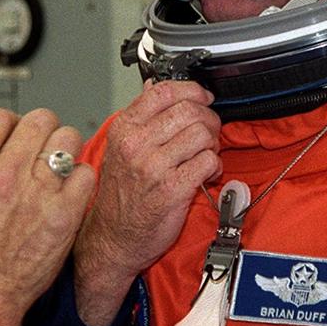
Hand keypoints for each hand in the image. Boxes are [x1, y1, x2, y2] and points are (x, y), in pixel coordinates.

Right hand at [0, 107, 95, 323]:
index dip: (6, 124)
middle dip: (38, 130)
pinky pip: (85, 174)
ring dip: (62, 148)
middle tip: (37, 146)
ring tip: (56, 165)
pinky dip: (79, 178)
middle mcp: (4, 175)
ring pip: (67, 139)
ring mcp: (37, 194)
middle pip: (39, 120)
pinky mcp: (64, 215)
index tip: (10, 136)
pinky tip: (67, 190)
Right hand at [74, 79, 219, 325]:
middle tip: (208, 131)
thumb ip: (139, 118)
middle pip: (188, 110)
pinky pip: (208, 162)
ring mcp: (154, 167)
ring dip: (212, 143)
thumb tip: (152, 87)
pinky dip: (214, 166)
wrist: (113, 239)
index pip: (163, 92)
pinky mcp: (173, 190)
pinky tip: (205, 173)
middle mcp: (136, 144)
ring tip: (205, 154)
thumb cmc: (120, 196)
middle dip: (208, 118)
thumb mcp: (119, 149)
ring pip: (202, 134)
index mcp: (124, 129)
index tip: (202, 96)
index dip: (191, 90)